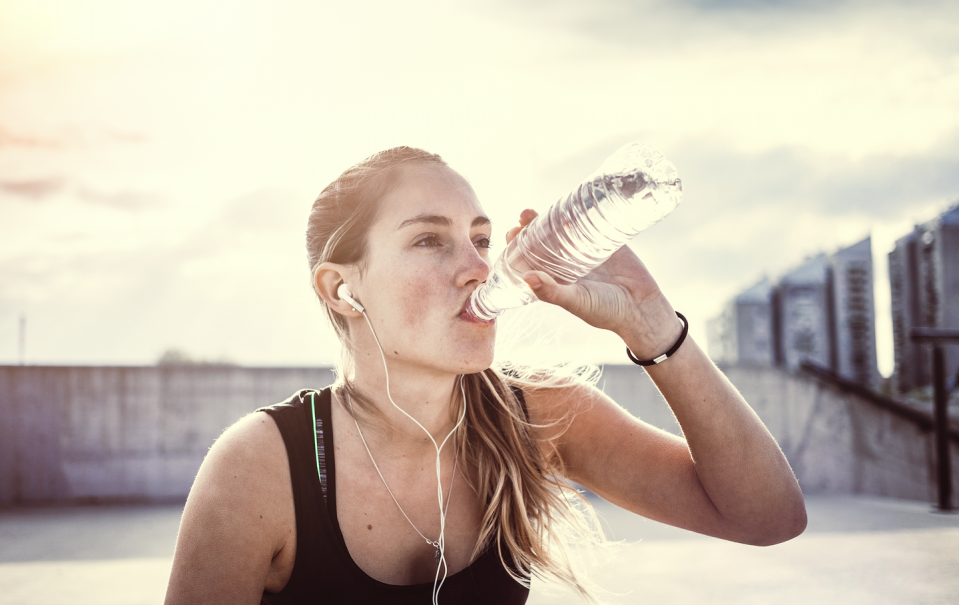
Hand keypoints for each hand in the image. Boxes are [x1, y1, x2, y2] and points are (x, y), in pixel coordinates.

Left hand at [505, 209, 681, 358]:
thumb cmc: (607, 312)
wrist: (643, 308)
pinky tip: (568, 202)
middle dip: (530, 228)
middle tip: (523, 218)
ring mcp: (585, 250)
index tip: (511, 235)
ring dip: (548, 218)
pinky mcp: (605, 240)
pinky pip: (589, 223)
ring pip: (562, 229)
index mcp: (556, 279)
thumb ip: (553, 292)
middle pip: (542, 240)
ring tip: (535, 210)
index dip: (518, 247)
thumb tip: (526, 278)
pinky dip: (578, 213)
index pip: (530, 260)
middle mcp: (567, 264)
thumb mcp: (577, 302)